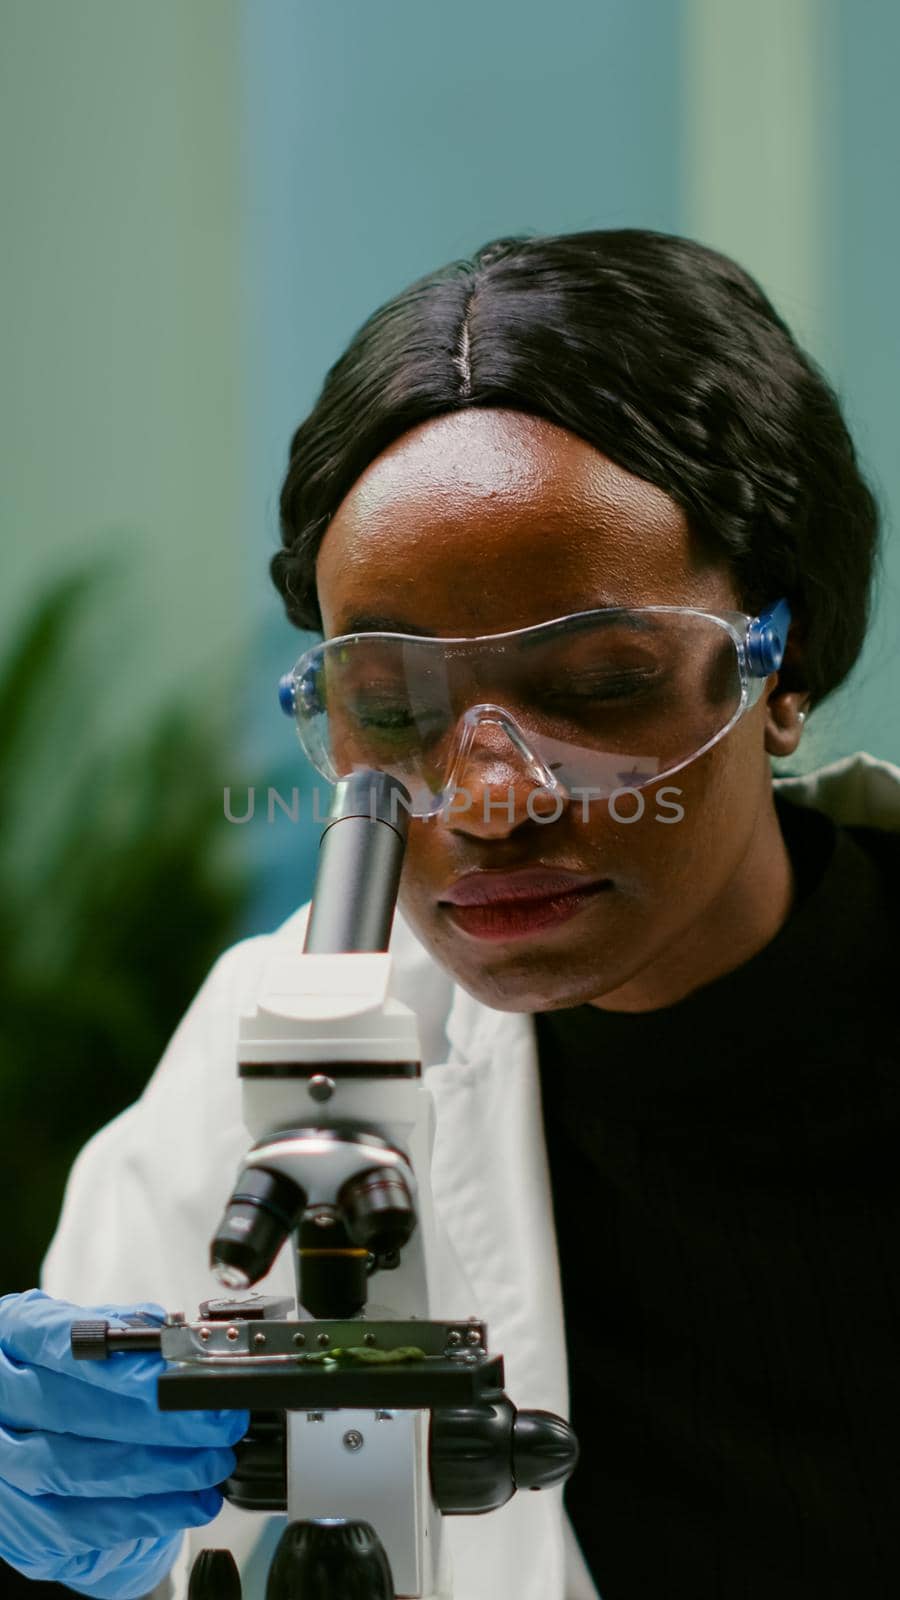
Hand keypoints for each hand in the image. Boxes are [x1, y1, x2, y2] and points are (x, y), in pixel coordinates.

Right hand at [0, 1289, 248, 1597]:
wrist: (39, 1433)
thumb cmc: (70, 1373)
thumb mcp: (92, 1334)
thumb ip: (129, 1330)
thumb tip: (183, 1341)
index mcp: (12, 1334)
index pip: (59, 1344)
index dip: (122, 1364)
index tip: (182, 1370)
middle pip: (71, 1412)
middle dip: (157, 1420)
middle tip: (217, 1422)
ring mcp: (2, 1464)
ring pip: (76, 1471)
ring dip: (157, 1470)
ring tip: (212, 1463)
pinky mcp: (19, 1521)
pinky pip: (81, 1525)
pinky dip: (144, 1514)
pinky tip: (190, 1502)